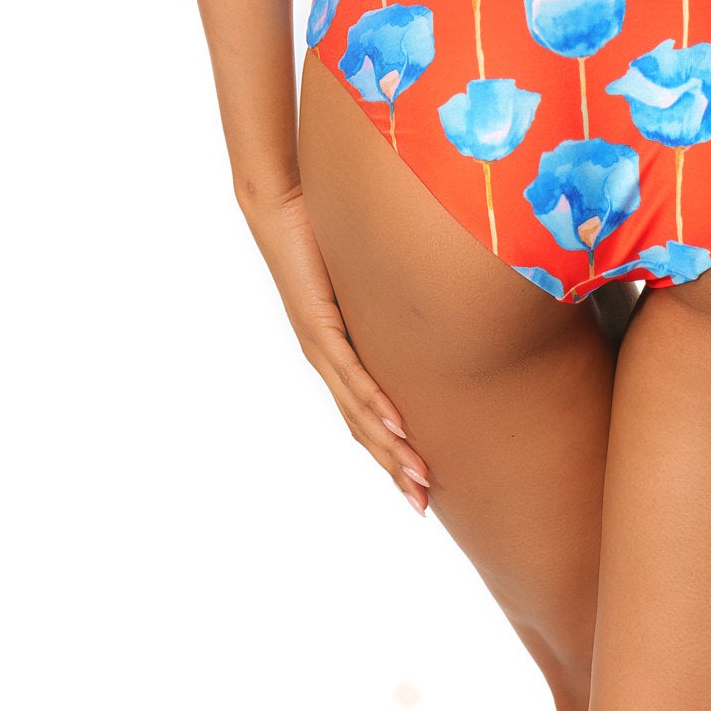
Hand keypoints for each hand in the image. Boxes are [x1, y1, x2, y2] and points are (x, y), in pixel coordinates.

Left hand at [244, 184, 433, 513]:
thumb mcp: (367, 273)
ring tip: (417, 478)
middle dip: (393, 469)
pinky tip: (398, 426)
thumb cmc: (322, 232)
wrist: (281, 205)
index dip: (392, 452)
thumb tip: (430, 296)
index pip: (366, 414)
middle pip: (363, 427)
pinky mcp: (319, 324)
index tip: (421, 483)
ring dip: (389, 448)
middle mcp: (327, 357)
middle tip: (423, 506)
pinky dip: (375, 403)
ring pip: (358, 410)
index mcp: (337, 351)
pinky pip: (351, 372)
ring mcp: (322, 345)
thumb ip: (393, 292)